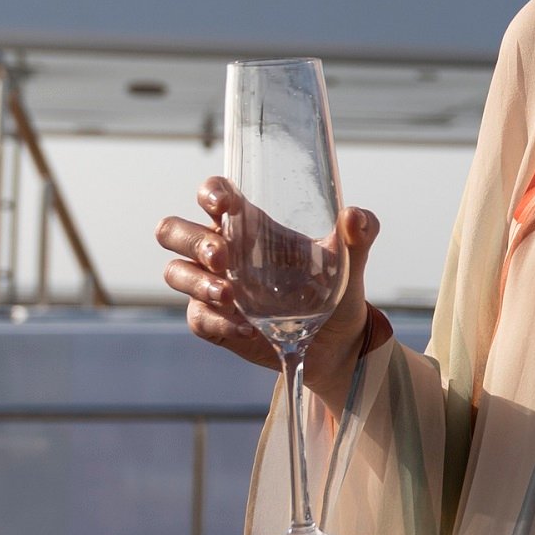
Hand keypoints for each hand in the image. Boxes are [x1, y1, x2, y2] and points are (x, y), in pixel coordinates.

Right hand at [155, 177, 378, 402]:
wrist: (336, 341)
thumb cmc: (334, 288)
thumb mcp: (350, 260)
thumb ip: (360, 234)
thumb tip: (355, 217)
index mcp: (250, 225)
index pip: (213, 195)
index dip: (210, 193)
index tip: (224, 204)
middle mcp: (223, 251)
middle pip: (174, 231)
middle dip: (191, 240)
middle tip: (223, 257)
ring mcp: (211, 286)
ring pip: (175, 273)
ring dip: (198, 283)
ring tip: (231, 297)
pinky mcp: (212, 321)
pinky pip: (197, 317)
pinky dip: (218, 322)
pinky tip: (247, 329)